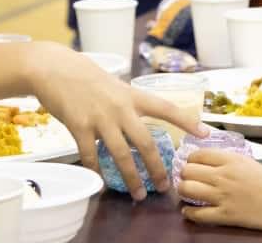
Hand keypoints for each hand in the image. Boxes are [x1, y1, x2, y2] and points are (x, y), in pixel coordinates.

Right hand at [29, 44, 208, 200]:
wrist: (55, 68)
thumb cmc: (86, 77)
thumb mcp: (115, 85)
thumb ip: (129, 104)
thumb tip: (140, 124)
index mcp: (133, 96)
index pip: (167, 108)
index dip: (187, 121)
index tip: (206, 133)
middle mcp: (121, 108)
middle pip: (146, 143)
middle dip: (157, 168)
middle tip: (164, 186)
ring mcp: (100, 118)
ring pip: (122, 155)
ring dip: (132, 178)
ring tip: (137, 194)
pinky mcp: (79, 126)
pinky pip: (91, 155)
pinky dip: (97, 171)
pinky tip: (101, 182)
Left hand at [178, 149, 261, 233]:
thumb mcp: (261, 165)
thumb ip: (243, 164)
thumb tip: (235, 164)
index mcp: (233, 160)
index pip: (199, 154)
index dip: (190, 158)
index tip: (190, 162)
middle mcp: (223, 176)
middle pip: (188, 170)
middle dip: (184, 173)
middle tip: (187, 177)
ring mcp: (223, 196)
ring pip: (187, 189)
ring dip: (183, 190)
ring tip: (186, 191)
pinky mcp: (225, 215)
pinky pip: (198, 214)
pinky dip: (189, 212)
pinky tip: (189, 211)